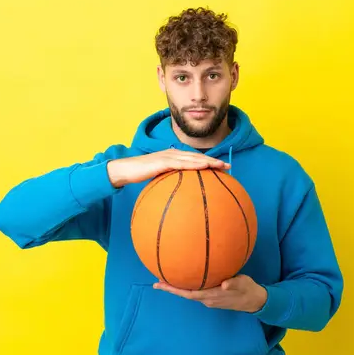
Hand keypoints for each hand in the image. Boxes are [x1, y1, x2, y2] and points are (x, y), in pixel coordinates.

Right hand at [107, 149, 229, 187]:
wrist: (125, 171)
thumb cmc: (139, 176)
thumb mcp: (157, 181)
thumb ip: (168, 184)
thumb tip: (177, 200)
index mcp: (173, 158)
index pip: (194, 159)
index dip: (209, 163)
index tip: (222, 169)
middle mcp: (173, 154)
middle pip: (197, 157)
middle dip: (214, 161)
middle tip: (229, 167)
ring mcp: (169, 156)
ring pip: (193, 158)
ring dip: (209, 161)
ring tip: (221, 166)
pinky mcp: (163, 161)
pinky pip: (182, 163)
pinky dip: (195, 164)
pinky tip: (205, 166)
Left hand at [153, 274, 267, 312]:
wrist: (255, 301)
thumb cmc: (248, 290)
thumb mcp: (243, 284)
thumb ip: (234, 283)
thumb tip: (225, 283)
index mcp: (212, 296)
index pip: (189, 294)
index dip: (174, 290)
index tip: (160, 285)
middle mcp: (208, 300)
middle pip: (185, 294)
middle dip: (171, 288)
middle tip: (156, 282)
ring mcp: (210, 299)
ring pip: (190, 293)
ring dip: (178, 288)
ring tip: (166, 279)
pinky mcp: (213, 296)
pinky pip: (196, 291)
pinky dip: (188, 286)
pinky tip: (186, 278)